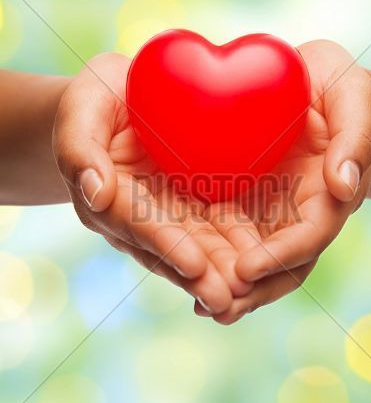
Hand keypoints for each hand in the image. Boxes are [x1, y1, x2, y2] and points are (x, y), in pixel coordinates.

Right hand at [53, 53, 251, 313]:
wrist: (123, 103)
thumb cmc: (101, 101)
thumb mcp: (83, 109)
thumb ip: (79, 148)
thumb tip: (96, 193)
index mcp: (109, 196)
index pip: (136, 223)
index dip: (165, 244)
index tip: (194, 266)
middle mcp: (137, 217)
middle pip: (168, 250)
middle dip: (198, 276)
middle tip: (227, 300)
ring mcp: (166, 216)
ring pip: (194, 249)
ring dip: (219, 274)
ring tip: (246, 295)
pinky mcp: (191, 209)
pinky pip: (213, 232)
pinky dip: (233, 251)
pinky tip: (257, 269)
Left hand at [201, 39, 370, 323]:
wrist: (307, 86)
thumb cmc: (335, 89)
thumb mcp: (353, 99)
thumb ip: (356, 138)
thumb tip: (344, 187)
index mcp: (327, 196)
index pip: (310, 236)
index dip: (281, 256)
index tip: (246, 270)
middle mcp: (298, 214)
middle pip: (280, 265)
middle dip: (251, 290)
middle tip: (214, 307)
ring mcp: (270, 213)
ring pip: (252, 260)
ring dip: (228, 286)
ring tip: (198, 303)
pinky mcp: (243, 204)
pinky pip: (227, 237)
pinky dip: (211, 258)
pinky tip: (184, 270)